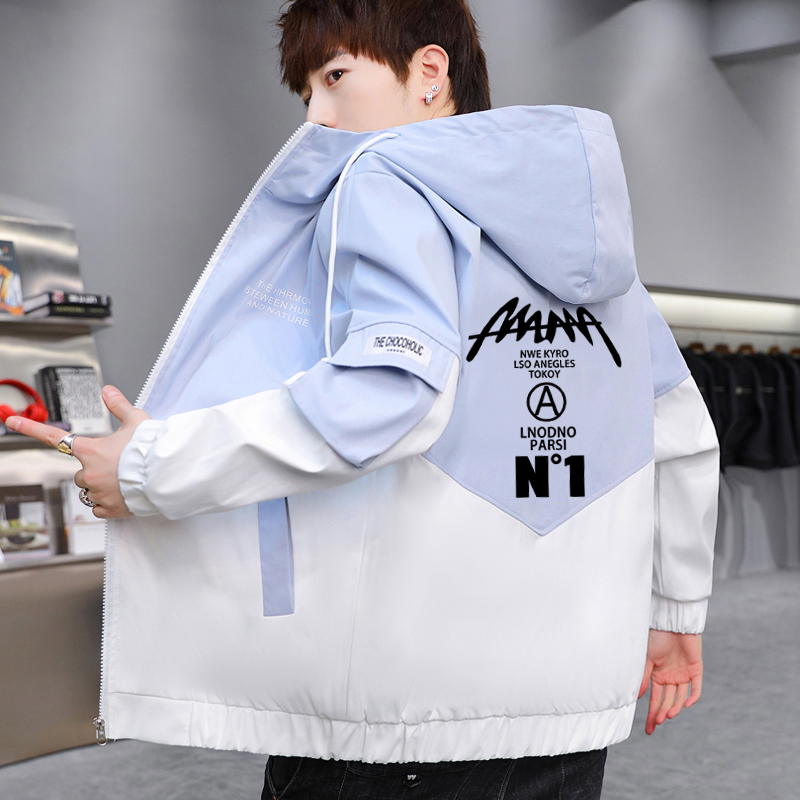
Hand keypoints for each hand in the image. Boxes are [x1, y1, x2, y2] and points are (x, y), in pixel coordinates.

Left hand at [5, 385, 150, 518]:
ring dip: (101, 487)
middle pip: (80, 473)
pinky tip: (122, 495)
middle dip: (94, 471)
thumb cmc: (151, 448)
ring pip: (89, 491)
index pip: (54, 436)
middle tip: (117, 466)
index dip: (30, 428)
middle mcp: (90, 472)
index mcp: (91, 450)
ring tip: (123, 481)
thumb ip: (119, 406)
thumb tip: (107, 390)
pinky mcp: (109, 509)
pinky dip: (107, 504)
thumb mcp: (137, 421)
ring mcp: (98, 493)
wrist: (167, 475)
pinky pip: (98, 508)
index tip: (11, 420)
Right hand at [638, 629, 702, 734]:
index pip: (654, 698)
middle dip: (660, 714)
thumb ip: (643, 677)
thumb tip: (638, 697)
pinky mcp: (695, 670)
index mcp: (656, 675)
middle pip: (666, 701)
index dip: (651, 713)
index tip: (649, 729)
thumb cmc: (656, 637)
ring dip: (674, 707)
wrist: (673, 622)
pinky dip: (692, 698)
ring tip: (667, 715)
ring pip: (680, 698)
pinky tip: (685, 705)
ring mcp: (683, 675)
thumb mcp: (646, 658)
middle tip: (655, 725)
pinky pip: (696, 689)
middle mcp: (670, 677)